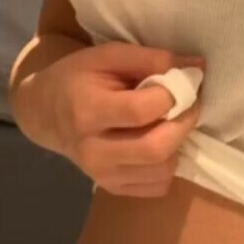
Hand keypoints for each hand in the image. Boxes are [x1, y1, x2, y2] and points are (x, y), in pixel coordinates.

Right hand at [53, 41, 205, 197]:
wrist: (46, 113)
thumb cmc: (78, 77)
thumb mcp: (108, 55)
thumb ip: (151, 58)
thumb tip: (197, 67)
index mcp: (88, 111)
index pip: (141, 111)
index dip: (173, 95)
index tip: (185, 81)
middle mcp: (93, 150)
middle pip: (155, 148)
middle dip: (184, 123)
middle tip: (189, 104)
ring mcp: (101, 175)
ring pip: (162, 170)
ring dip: (178, 144)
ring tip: (170, 121)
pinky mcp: (111, 188)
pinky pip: (158, 186)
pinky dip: (169, 164)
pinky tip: (158, 141)